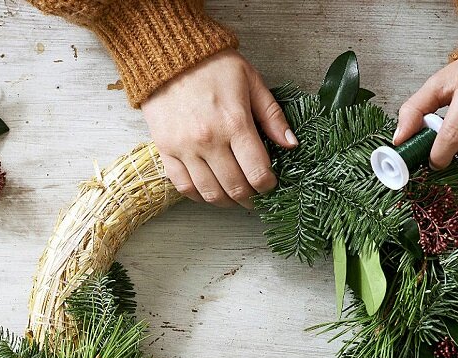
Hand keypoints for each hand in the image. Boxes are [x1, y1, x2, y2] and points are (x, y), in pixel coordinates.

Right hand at [141, 50, 296, 208]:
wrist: (167, 55)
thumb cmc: (212, 66)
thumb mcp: (251, 81)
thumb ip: (272, 116)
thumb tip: (291, 144)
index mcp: (235, 123)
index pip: (258, 172)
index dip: (268, 186)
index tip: (270, 184)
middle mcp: (209, 140)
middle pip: (236, 188)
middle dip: (250, 198)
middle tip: (255, 195)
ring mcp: (185, 148)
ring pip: (210, 193)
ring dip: (227, 202)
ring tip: (235, 197)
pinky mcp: (166, 151)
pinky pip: (184, 187)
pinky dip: (199, 196)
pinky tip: (210, 192)